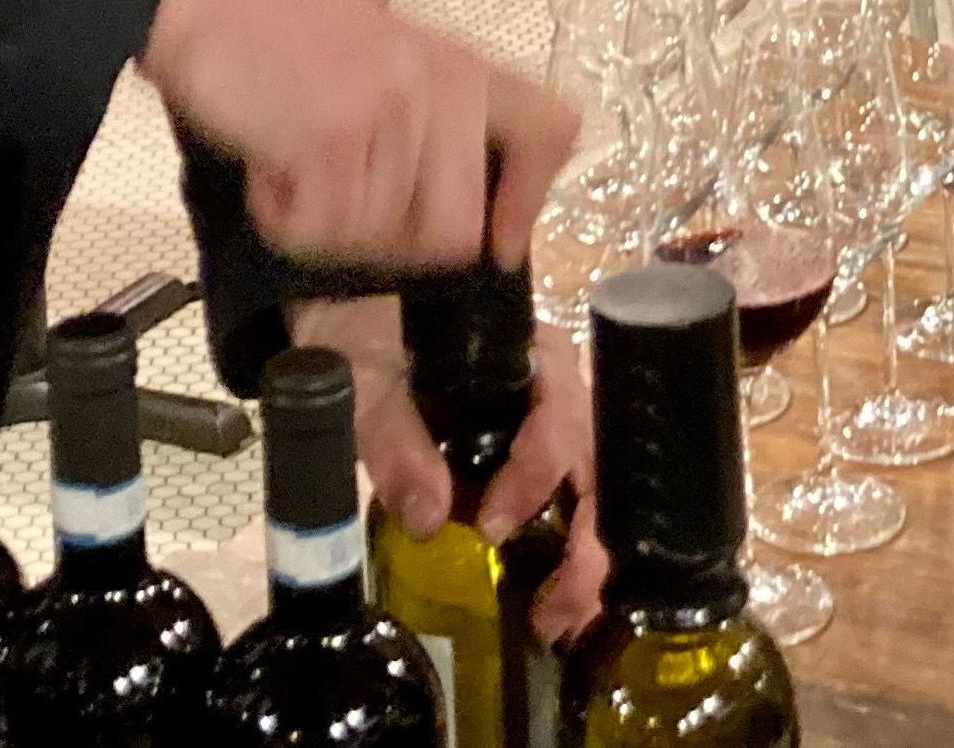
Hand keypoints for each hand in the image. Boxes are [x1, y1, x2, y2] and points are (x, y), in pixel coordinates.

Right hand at [141, 0, 578, 272]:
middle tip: (340, 199)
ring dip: (328, 223)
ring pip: (383, 238)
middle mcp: (438, 86)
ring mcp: (390, 113)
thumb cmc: (266, 12)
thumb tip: (449, 196)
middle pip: (456, 230)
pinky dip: (286, 220)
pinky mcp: (334, 139)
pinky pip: (324, 232)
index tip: (502, 241)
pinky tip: (268, 168)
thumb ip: (422, 106)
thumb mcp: (377, 45)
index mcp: (455, 61)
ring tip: (293, 161)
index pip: (549, 130)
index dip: (528, 200)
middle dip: (392, 239)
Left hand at [290, 294, 608, 643]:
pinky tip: (555, 612)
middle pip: (598, 467)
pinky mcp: (539, 467)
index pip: (560, 417)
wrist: (354, 329)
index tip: (492, 527)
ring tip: (557, 624)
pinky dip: (570, 563)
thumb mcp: (370, 378)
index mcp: (532, 358)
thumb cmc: (371, 337)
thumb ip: (396, 439)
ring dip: (585, 564)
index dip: (537, 475)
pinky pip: (571, 512)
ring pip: (596, 497)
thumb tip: (428, 518)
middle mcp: (559, 395)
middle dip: (586, 545)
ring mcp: (555, 432)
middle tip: (553, 607)